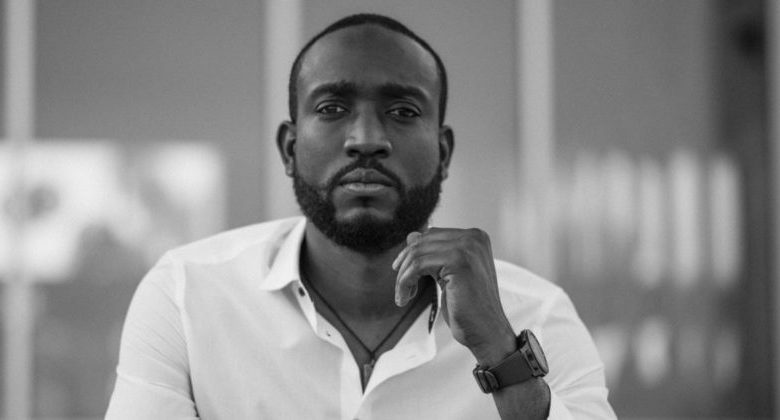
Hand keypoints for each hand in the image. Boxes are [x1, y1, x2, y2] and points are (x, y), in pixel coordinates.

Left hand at [392, 228, 515, 363]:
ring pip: (417, 253)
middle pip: (423, 242)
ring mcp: (467, 248)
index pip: (432, 235)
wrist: (487, 332)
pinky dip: (405, 282)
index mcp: (475, 237)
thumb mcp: (448, 274)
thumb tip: (411, 235)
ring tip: (403, 295)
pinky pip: (418, 265)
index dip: (412, 253)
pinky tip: (405, 297)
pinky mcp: (458, 261)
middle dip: (405, 264)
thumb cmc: (469, 308)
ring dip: (403, 276)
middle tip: (400, 286)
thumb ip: (434, 253)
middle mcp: (473, 238)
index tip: (402, 272)